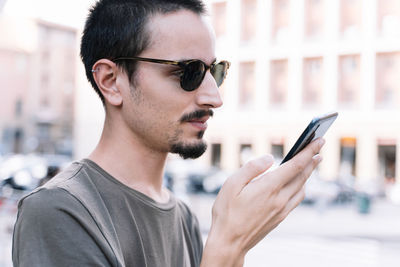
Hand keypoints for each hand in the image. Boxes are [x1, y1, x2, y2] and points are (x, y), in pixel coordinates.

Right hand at [201, 138, 324, 266]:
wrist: (229, 242)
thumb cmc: (227, 213)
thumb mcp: (231, 184)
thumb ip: (252, 168)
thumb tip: (270, 158)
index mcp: (269, 188)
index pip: (296, 165)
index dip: (309, 151)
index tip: (319, 140)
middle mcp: (280, 199)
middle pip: (303, 175)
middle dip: (312, 159)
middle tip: (318, 147)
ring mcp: (282, 210)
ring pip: (302, 187)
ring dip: (308, 173)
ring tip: (309, 162)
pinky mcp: (280, 218)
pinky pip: (297, 199)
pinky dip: (301, 187)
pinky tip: (297, 184)